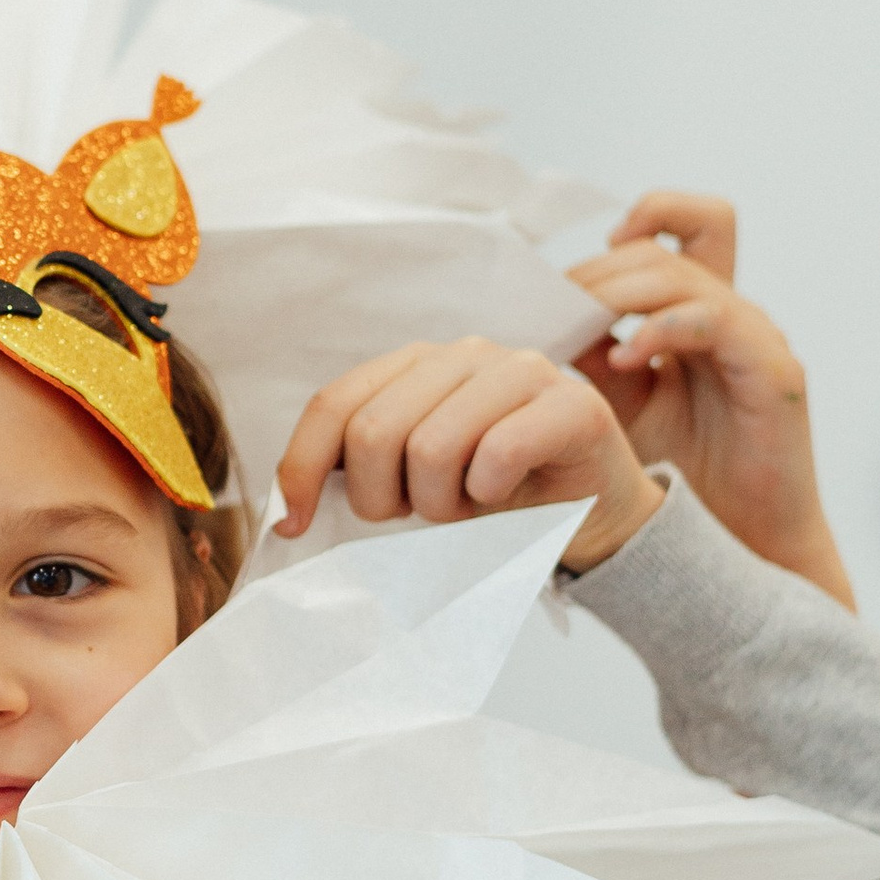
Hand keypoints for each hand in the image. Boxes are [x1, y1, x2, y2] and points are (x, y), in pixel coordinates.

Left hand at [273, 339, 660, 571]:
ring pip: (432, 447)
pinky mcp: (572, 403)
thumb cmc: (496, 496)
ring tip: (466, 506)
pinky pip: (498, 454)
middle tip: (420, 515)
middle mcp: (464, 355)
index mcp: (416, 365)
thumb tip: (288, 507)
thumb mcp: (413, 480)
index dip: (302, 467)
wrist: (591, 514)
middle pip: (375, 431)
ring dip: (441, 503)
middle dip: (383, 498)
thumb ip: (361, 469)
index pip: (334, 404)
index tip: (294, 524)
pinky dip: (490, 495)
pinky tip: (505, 495)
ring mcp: (521, 370)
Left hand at [567, 195, 854, 608]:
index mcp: (692, 315)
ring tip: (574, 331)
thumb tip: (527, 322)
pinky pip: (717, 321)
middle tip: (548, 312)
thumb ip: (585, 357)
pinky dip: (663, 329)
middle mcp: (727, 314)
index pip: (662, 235)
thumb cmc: (676, 477)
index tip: (550, 286)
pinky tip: (622, 360)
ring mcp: (755, 338)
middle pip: (660, 249)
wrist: (739, 544)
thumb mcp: (615, 405)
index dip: (602, 249)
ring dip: (617, 294)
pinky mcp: (775, 373)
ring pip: (682, 273)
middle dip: (595, 274)